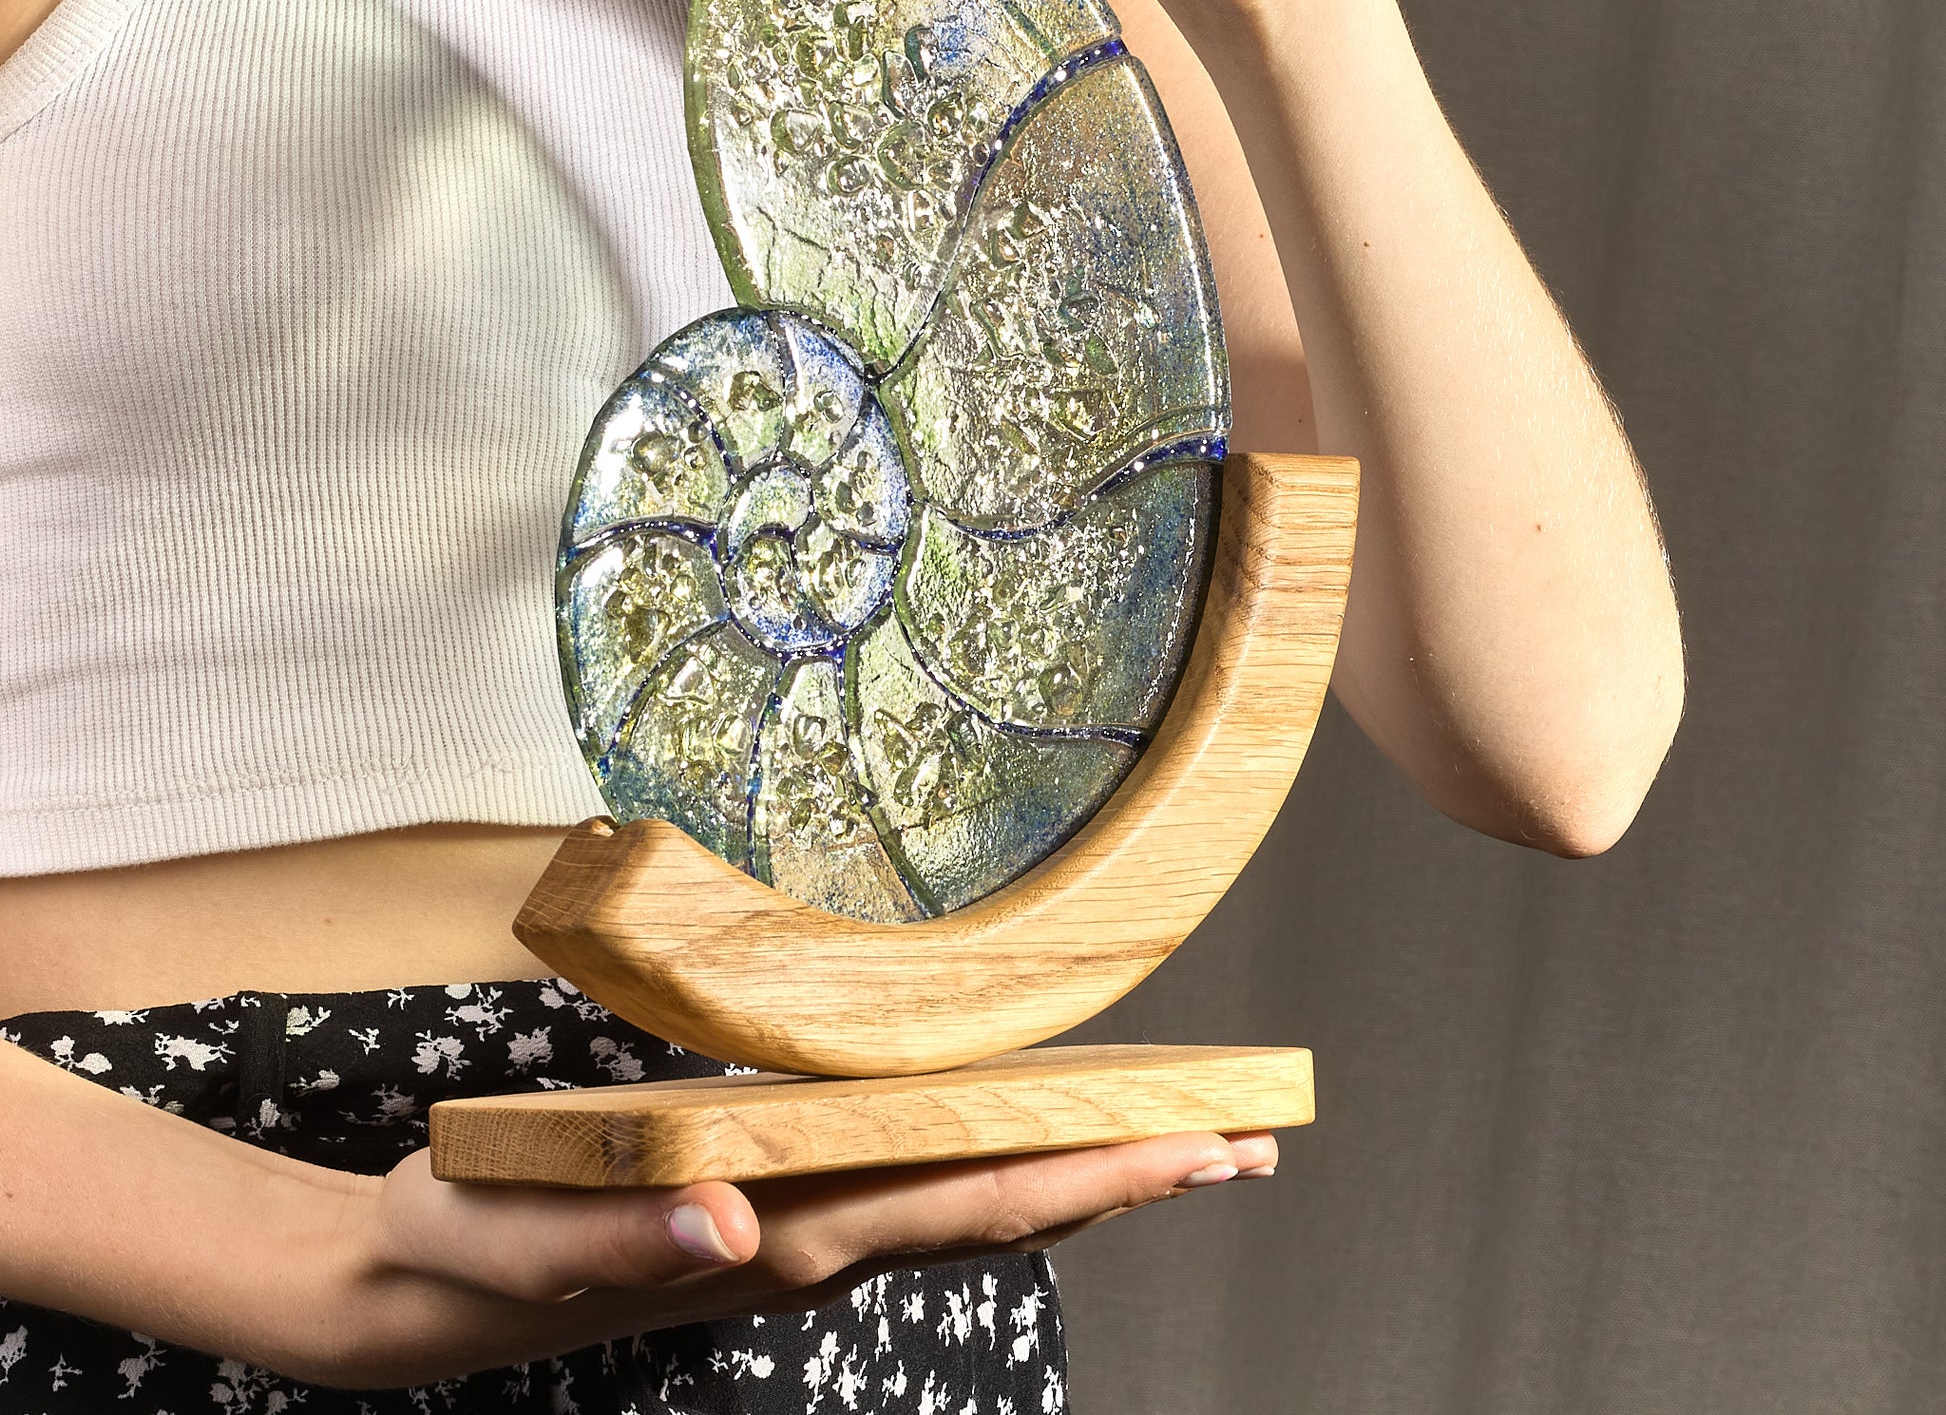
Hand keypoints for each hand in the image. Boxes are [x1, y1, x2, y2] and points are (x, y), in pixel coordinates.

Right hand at [304, 1130, 1275, 1389]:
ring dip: (1087, 1178)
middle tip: (1250, 1146)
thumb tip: (728, 1229)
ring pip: (976, 1207)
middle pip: (1001, 1210)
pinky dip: (1009, 1170)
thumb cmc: (477, 1240)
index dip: (1083, 1175)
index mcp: (779, 1236)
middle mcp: (815, 1245)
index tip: (1192, 1149)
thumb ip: (617, 1235)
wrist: (433, 1291)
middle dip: (1129, 1180)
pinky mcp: (786, 1217)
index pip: (961, 1203)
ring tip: (1186, 1149)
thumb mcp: (521, 1229)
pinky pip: (926, 1195)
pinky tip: (1043, 1149)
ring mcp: (807, 1238)